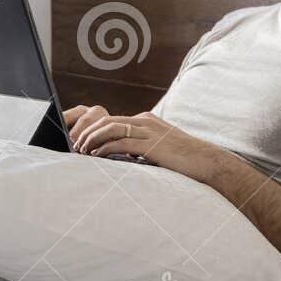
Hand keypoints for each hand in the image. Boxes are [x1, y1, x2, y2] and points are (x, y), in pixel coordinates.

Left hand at [64, 108, 224, 183]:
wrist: (205, 161)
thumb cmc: (182, 158)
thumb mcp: (158, 147)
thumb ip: (140, 146)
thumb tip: (120, 155)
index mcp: (146, 120)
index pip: (112, 119)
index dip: (93, 129)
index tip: (81, 140)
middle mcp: (145, 121)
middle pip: (107, 120)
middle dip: (88, 132)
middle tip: (75, 144)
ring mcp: (149, 131)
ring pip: (111, 129)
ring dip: (93, 139)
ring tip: (82, 150)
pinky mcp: (152, 145)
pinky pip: (122, 143)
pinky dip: (105, 148)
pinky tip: (96, 155)